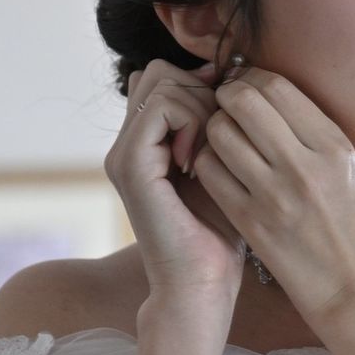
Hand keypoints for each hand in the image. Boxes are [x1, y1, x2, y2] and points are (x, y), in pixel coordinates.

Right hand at [105, 60, 243, 315]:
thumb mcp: (225, 165)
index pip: (166, 75)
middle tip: (220, 139)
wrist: (205, 282)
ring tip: (211, 153)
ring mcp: (124, 153)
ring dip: (202, 108)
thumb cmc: (224, 230)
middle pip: (163, 72)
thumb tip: (220, 74)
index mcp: (148, 142)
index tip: (229, 119)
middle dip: (203, 92)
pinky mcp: (129, 164)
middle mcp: (130, 143)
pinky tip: (200, 160)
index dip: (203, 83)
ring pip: (164, 83)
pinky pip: (162, 107)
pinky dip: (192, 122)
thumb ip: (216, 125)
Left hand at [192, 67, 354, 323]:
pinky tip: (218, 170)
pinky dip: (206, 163)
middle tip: (225, 109)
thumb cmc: (351, 224)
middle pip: (243, 100)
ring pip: (219, 132)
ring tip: (222, 141)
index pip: (276, 86)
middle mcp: (306, 163)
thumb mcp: (347, 167)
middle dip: (226, 98)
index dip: (251, 79)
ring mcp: (275, 193)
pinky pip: (210, 170)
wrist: (353, 286)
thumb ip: (311, 130)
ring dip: (213, 130)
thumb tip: (267, 91)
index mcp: (334, 144)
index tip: (246, 90)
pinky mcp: (251, 221)